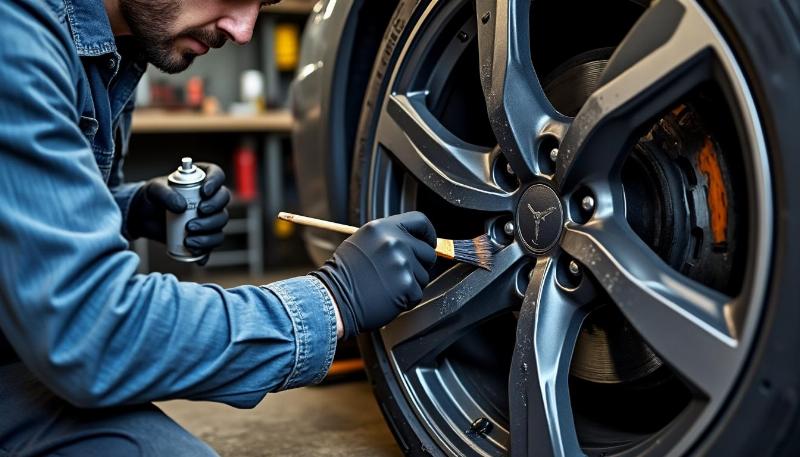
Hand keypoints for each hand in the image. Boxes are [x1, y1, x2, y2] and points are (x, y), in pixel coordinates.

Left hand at [128, 162, 230, 264]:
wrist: (144, 216)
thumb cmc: (151, 197)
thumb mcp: (154, 190)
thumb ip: (165, 194)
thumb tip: (182, 207)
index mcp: (202, 179)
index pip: (217, 174)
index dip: (215, 182)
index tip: (204, 192)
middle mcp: (210, 197)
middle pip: (223, 201)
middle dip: (212, 211)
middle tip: (193, 219)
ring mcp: (210, 216)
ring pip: (220, 224)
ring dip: (208, 233)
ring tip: (188, 240)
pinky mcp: (205, 233)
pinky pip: (213, 243)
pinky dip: (206, 250)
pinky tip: (195, 254)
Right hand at [312, 212, 436, 338]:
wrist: (333, 298)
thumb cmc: (345, 274)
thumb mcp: (363, 242)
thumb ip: (390, 238)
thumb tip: (415, 242)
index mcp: (383, 228)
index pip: (421, 221)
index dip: (428, 234)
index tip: (428, 243)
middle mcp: (394, 242)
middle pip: (428, 252)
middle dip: (418, 265)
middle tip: (397, 274)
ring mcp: (402, 263)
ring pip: (424, 275)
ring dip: (411, 283)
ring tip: (387, 286)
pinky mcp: (406, 285)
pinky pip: (418, 293)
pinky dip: (407, 299)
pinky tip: (388, 297)